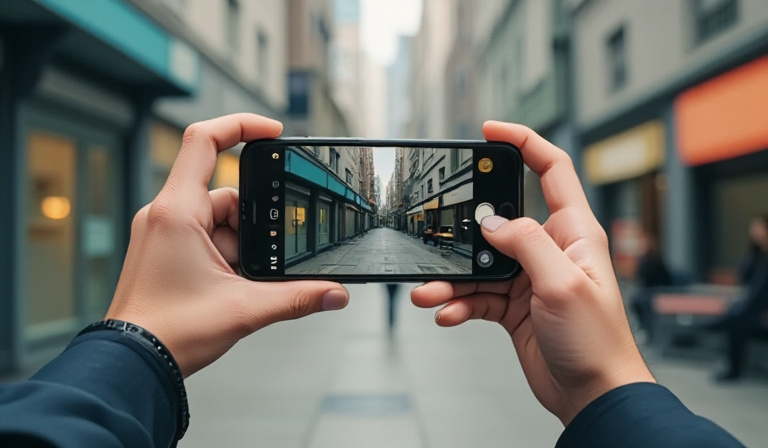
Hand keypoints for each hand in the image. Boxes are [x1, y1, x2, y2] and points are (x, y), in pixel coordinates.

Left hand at [105, 113, 348, 376]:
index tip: (274, 132)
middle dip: (256, 223)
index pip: (204, 140)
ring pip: (220, 220)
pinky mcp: (167, 251)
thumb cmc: (169, 332)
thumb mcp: (244, 309)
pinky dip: (230, 255)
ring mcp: (165, 233)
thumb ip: (297, 298)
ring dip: (243, 246)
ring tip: (247, 282)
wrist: (133, 362)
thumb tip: (335, 293)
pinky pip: (208, 238)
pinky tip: (238, 284)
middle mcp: (167, 215)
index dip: (241, 125)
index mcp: (177, 212)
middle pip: (226, 194)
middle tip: (269, 254)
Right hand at [411, 121, 653, 424]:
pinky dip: (458, 303)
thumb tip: (492, 221)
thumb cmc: (597, 341)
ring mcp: (529, 278)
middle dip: (466, 227)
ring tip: (429, 291)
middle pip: (500, 219)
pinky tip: (448, 313)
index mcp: (574, 232)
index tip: (490, 131)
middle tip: (440, 230)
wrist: (592, 393)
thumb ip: (527, 244)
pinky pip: (476, 294)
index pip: (552, 169)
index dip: (524, 143)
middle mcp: (550, 250)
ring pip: (480, 263)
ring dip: (452, 277)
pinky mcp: (513, 305)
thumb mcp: (562, 284)